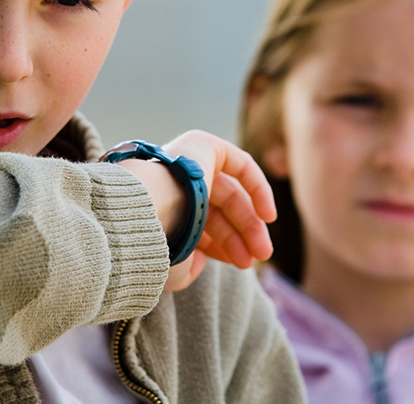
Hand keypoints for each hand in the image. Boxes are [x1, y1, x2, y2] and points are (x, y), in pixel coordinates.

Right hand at [117, 131, 275, 290]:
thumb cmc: (156, 244)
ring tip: (262, 251)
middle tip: (257, 258)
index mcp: (160, 210)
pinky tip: (267, 215)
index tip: (238, 263)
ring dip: (250, 223)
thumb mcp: (174, 267)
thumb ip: (188, 266)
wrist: (146, 213)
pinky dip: (257, 187)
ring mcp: (186, 163)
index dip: (221, 245)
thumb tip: (201, 259)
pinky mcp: (202, 145)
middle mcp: (171, 184)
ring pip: (230, 195)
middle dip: (240, 237)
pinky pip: (239, 164)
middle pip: (217, 211)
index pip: (197, 226)